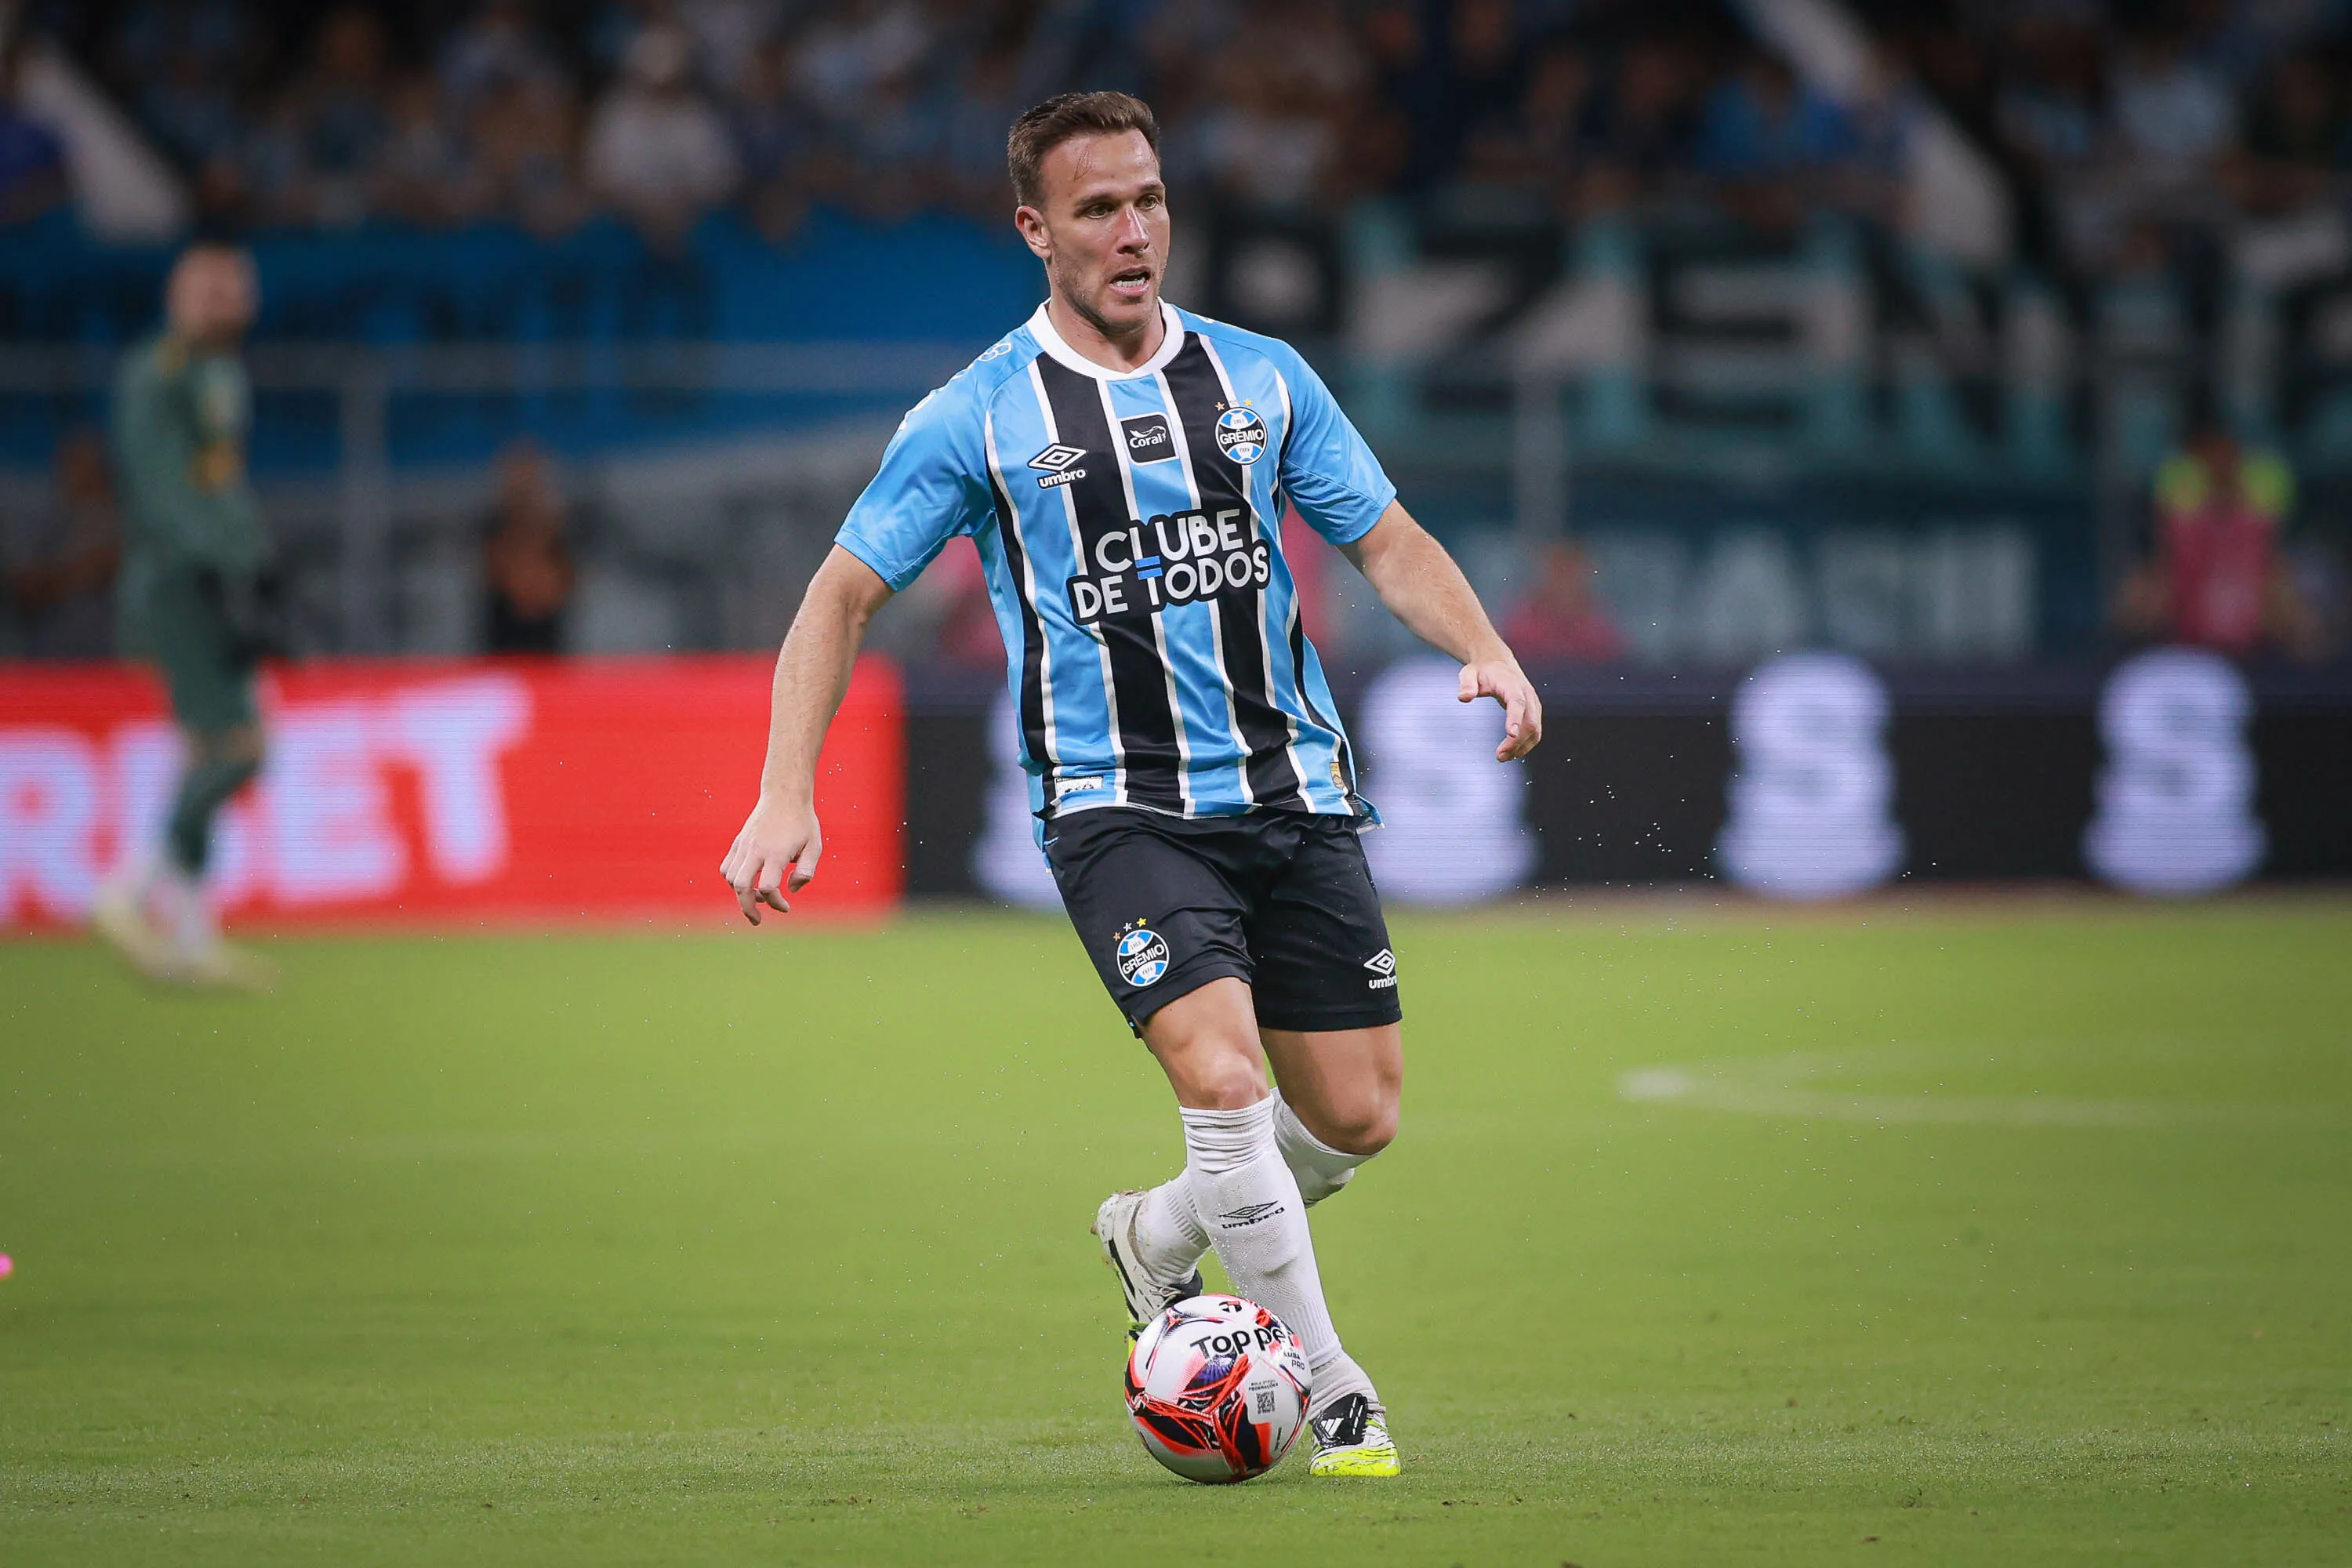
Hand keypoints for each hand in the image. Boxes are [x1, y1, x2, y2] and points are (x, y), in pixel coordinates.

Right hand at [720, 794, 821, 924]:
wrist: (784, 795)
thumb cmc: (802, 822)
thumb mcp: (815, 846)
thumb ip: (807, 872)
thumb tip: (791, 890)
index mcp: (775, 852)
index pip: (767, 887)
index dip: (775, 902)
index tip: (786, 906)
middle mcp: (755, 850)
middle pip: (741, 886)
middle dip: (747, 908)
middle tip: (757, 920)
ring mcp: (744, 845)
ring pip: (730, 878)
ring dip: (741, 894)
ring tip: (758, 897)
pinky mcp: (738, 842)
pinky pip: (727, 867)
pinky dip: (733, 880)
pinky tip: (747, 882)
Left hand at [1458, 656, 1542, 760]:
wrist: (1497, 662)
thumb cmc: (1482, 670)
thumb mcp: (1469, 673)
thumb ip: (1466, 684)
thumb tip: (1464, 697)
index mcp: (1511, 684)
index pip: (1517, 702)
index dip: (1515, 718)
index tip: (1510, 734)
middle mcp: (1527, 693)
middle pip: (1529, 720)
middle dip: (1517, 741)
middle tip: (1500, 756)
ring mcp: (1533, 703)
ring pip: (1535, 729)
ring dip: (1522, 746)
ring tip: (1503, 757)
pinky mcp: (1533, 711)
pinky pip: (1535, 731)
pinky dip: (1526, 744)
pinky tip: (1512, 753)